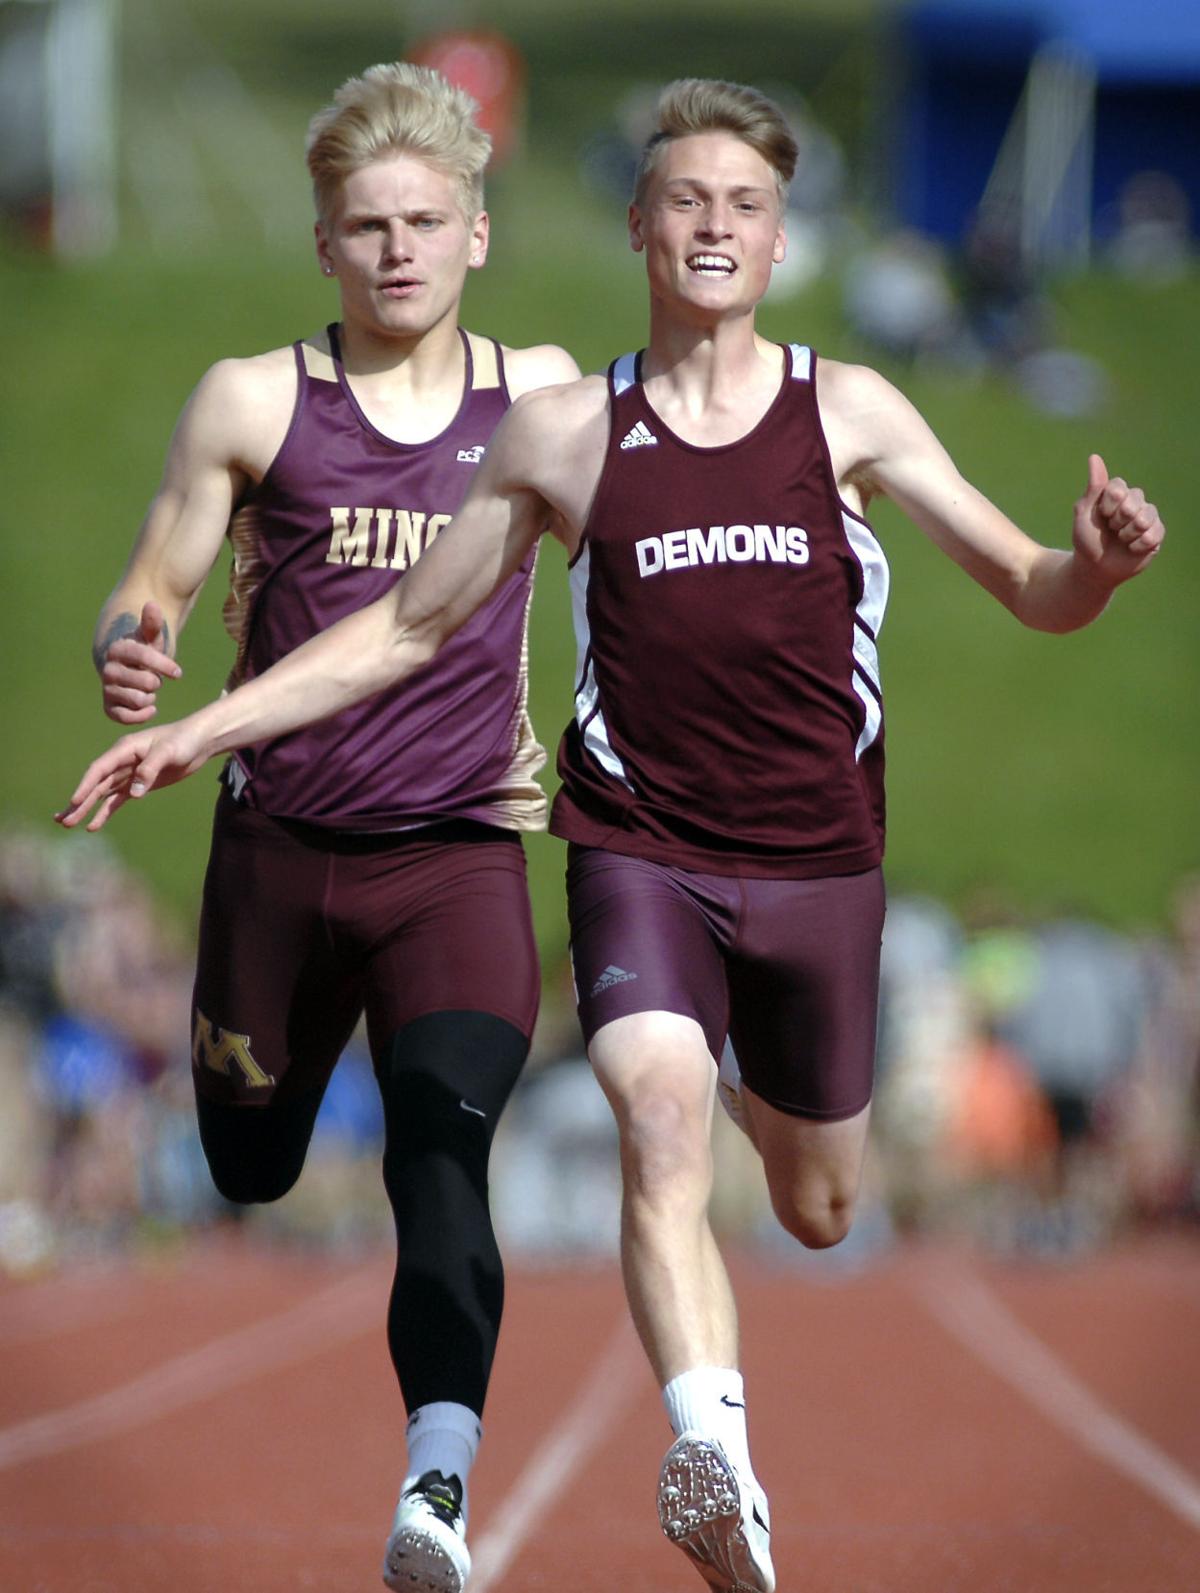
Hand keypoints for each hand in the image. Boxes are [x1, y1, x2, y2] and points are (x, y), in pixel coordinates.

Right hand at [55, 716, 212, 831]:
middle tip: (62, 820)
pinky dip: (105, 812)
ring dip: (86, 809)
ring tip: (68, 824)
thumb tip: (134, 794)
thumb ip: (149, 770)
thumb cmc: (183, 740)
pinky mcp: (139, 785)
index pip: (99, 769)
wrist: (200, 741)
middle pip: (95, 785)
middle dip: (79, 803)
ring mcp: (129, 774)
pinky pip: (118, 800)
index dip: (85, 786)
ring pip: (102, 794)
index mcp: (125, 749)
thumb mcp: (168, 752)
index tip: (74, 801)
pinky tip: (93, 825)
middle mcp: (122, 762)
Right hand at [99, 600, 182, 722]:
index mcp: (118, 649)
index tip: (178, 673)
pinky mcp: (109, 706)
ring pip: (136, 699)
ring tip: (150, 692)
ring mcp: (107, 688)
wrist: (131, 668)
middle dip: (156, 682)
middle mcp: (108, 669)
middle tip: (155, 680)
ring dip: (150, 697)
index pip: (143, 656)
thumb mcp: (151, 637)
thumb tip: (152, 604)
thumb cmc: (145, 651)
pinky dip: (139, 715)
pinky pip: (122, 717)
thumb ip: (152, 623)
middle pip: (144, 681)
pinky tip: (151, 708)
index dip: (163, 665)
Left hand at [1072, 454, 1163, 586]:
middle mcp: (1135, 502)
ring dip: (1128, 533)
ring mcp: (1147, 517)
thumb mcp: (1085, 513)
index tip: (1101, 515)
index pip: (1119, 486)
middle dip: (1118, 519)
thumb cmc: (1087, 539)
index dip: (1109, 503)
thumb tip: (1094, 457)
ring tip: (1121, 539)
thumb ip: (1094, 486)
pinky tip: (1131, 548)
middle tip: (1112, 529)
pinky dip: (1137, 545)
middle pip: (1135, 499)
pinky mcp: (1156, 534)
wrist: (1095, 567)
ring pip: (1145, 517)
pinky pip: (1153, 534)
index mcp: (1117, 493)